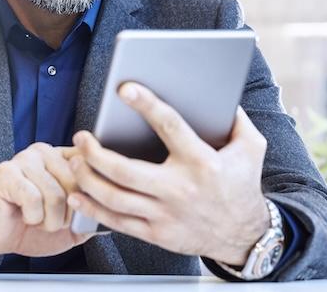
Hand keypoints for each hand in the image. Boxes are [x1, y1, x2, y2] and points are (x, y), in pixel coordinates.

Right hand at [0, 143, 96, 261]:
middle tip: (52, 220)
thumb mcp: (69, 225)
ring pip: (56, 194)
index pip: (90, 164)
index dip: (91, 191)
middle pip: (76, 183)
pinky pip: (34, 199)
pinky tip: (23, 215)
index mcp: (62, 158)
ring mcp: (24, 159)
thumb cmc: (29, 226)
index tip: (83, 206)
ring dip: (49, 220)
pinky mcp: (6, 173)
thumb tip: (112, 213)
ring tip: (37, 219)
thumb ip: (90, 215)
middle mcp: (44, 152)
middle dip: (68, 214)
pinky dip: (32, 218)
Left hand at [67, 83, 270, 265]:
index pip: (169, 126)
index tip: (124, 89)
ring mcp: (166, 215)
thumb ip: (237, 119)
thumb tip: (221, 93)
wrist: (244, 236)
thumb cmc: (243, 185)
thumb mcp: (251, 148)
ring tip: (76, 160)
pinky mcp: (157, 234)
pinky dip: (93, 208)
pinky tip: (78, 194)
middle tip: (81, 136)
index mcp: (201, 161)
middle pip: (126, 171)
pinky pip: (118, 222)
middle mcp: (180, 189)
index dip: (146, 105)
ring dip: (88, 178)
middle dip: (96, 153)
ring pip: (115, 198)